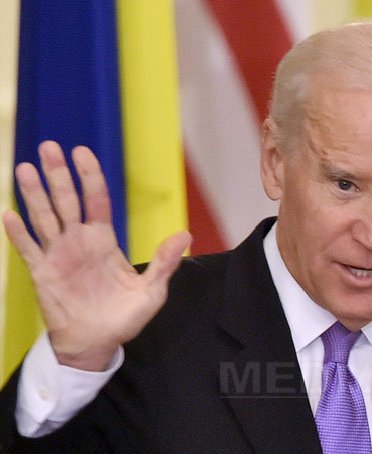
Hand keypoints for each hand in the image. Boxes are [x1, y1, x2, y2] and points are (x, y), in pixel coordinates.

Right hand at [2, 141, 190, 370]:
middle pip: (67, 201)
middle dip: (58, 175)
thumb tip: (185, 235)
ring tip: (25, 168)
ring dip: (34, 194)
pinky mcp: (42, 274)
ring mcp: (59, 255)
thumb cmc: (124, 316)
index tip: (82, 153)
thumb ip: (164, 263)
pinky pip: (29, 250)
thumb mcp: (151, 291)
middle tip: (49, 146)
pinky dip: (18, 233)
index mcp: (104, 240)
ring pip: (44, 218)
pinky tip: (8, 214)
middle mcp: (79, 241)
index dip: (90, 176)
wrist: (97, 343)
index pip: (97, 200)